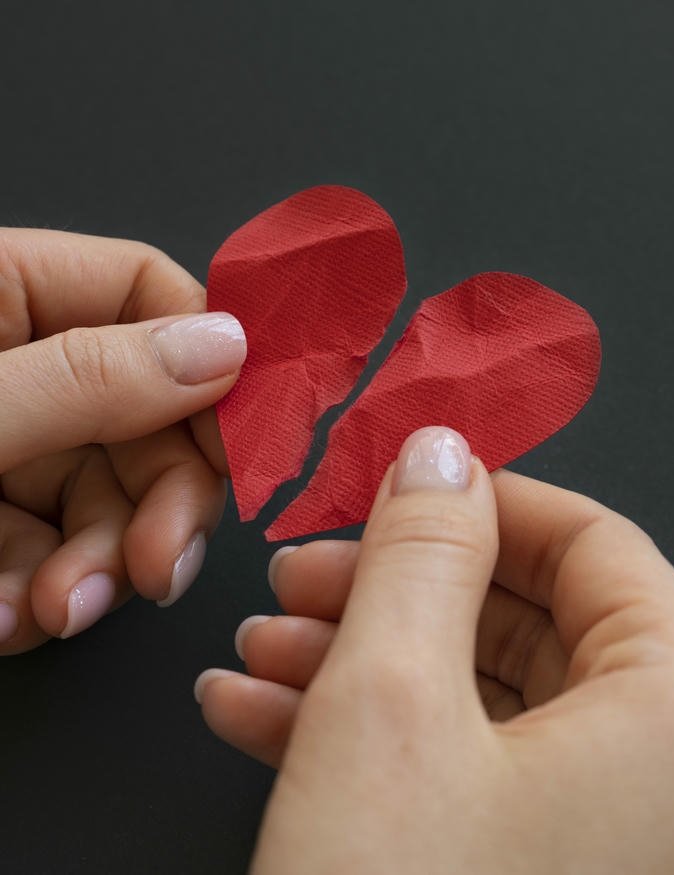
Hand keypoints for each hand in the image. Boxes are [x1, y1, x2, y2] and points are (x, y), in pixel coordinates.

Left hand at [0, 229, 244, 653]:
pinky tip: (2, 620)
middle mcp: (15, 362)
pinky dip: (38, 594)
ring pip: (106, 497)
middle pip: (144, 416)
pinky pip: (50, 549)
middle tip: (156, 569)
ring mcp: (2, 441)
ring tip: (51, 613)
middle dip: (156, 504)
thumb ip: (88, 380)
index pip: (145, 295)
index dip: (210, 364)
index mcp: (1, 291)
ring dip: (97, 568)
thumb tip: (228, 348)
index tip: (245, 447)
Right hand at [196, 427, 673, 873]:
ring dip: (355, 658)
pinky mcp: (520, 868)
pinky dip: (356, 732)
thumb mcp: (388, 699)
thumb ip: (421, 550)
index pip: (592, 545)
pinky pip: (447, 768)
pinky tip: (256, 715)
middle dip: (393, 588)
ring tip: (259, 649)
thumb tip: (438, 452)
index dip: (482, 503)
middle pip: (518, 620)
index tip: (393, 492)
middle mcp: (658, 776)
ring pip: (469, 695)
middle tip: (303, 571)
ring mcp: (589, 830)